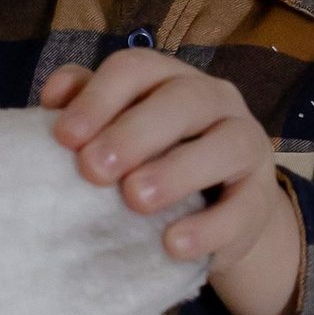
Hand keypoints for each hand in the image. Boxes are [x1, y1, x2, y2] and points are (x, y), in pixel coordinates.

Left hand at [39, 54, 303, 314]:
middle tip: (93, 169)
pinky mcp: (260, 199)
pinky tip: (172, 244)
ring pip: (225, 145)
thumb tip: (53, 97)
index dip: (99, 99)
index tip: (63, 138)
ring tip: (135, 199)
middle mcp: (214, 100)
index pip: (136, 70)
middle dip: (134, 132)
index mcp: (169, 78)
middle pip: (182, 101)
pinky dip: (208, 228)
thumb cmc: (153, 160)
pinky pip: (243, 208)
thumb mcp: (119, 132)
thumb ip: (87, 109)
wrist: (218, 211)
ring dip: (177, 171)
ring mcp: (245, 145)